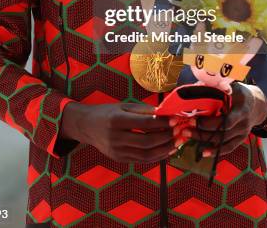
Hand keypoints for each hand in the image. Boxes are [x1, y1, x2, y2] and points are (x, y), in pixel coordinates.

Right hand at [60, 102, 175, 162]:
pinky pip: (141, 161)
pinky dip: (156, 157)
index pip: (144, 124)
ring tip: (178, 142)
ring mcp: (117, 152)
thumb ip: (143, 110)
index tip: (175, 119)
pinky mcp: (119, 159)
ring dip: (164, 150)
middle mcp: (116, 138)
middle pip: (147, 142)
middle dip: (166, 137)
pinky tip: (167, 150)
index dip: (162, 123)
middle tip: (180, 131)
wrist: (87, 126)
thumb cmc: (107, 112)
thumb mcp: (123, 106)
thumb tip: (165, 113)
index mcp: (116, 121)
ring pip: (146, 155)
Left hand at [179, 83, 266, 157]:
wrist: (256, 104)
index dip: (209, 122)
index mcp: (241, 108)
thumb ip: (217, 88)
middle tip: (186, 129)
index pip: (226, 120)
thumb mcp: (232, 87)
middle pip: (222, 132)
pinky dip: (216, 151)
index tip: (193, 118)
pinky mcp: (241, 139)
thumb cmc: (239, 93)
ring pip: (222, 141)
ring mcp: (242, 132)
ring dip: (204, 140)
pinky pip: (228, 148)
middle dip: (202, 132)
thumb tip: (197, 87)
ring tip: (188, 136)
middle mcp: (243, 122)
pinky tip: (203, 152)